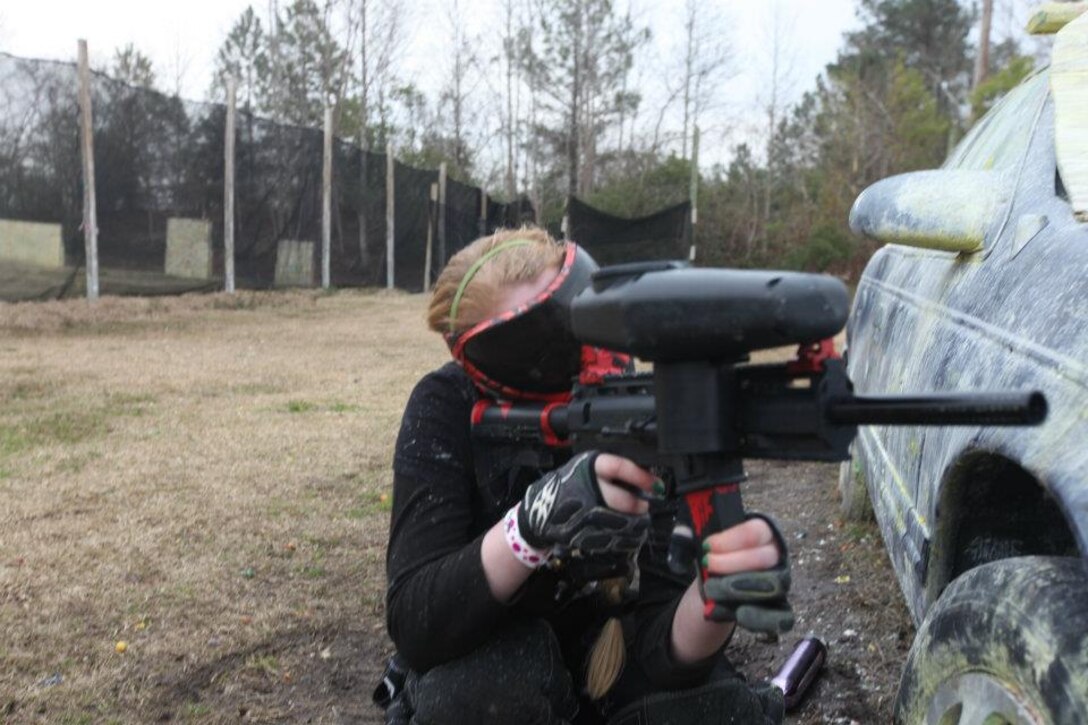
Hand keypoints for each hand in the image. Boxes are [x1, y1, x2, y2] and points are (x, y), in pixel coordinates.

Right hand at [516, 452, 651, 559]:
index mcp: (588, 467)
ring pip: (622, 523)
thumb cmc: (567, 487)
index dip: (641, 477)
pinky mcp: (583, 535)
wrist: (538, 512)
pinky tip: (629, 537)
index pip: (620, 467)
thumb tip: (645, 481)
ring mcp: (583, 514)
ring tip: (640, 524)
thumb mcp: (584, 469)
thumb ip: (610, 473)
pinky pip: (612, 540)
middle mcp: (586, 489)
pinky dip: (625, 540)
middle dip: (639, 507)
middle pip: (623, 500)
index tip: (656, 485)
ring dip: (636, 526)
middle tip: (643, 507)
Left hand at [701, 514, 793, 633]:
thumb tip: (680, 536)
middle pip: (765, 557)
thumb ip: (689, 536)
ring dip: (739, 588)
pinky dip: (760, 617)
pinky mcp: (780, 610)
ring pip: (773, 586)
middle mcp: (777, 557)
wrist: (719, 586)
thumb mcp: (701, 543)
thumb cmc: (716, 558)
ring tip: (713, 590)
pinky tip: (739, 614)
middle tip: (708, 564)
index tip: (708, 546)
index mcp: (763, 533)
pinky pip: (781, 617)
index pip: (757, 531)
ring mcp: (780, 583)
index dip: (733, 539)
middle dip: (733, 562)